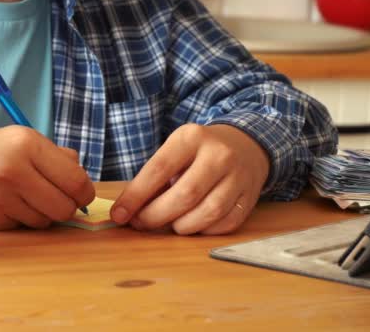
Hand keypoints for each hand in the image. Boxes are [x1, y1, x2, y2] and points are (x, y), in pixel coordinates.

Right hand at [0, 126, 94, 229]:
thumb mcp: (26, 140)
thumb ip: (60, 158)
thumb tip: (84, 186)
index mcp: (26, 144)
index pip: (76, 182)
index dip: (84, 192)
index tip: (80, 193)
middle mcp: (12, 170)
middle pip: (64, 208)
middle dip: (66, 205)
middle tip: (56, 197)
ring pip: (45, 222)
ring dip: (43, 213)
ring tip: (26, 196)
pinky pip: (23, 227)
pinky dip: (22, 218)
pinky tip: (8, 203)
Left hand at [110, 124, 269, 234]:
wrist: (245, 145)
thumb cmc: (198, 152)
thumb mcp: (175, 151)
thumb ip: (152, 178)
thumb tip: (126, 211)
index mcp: (191, 138)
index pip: (158, 170)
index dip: (135, 196)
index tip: (119, 215)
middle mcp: (218, 154)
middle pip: (184, 195)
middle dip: (156, 216)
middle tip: (141, 223)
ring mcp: (238, 176)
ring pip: (207, 213)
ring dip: (181, 226)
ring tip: (170, 223)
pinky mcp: (250, 197)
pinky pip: (224, 224)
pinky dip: (204, 231)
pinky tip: (193, 225)